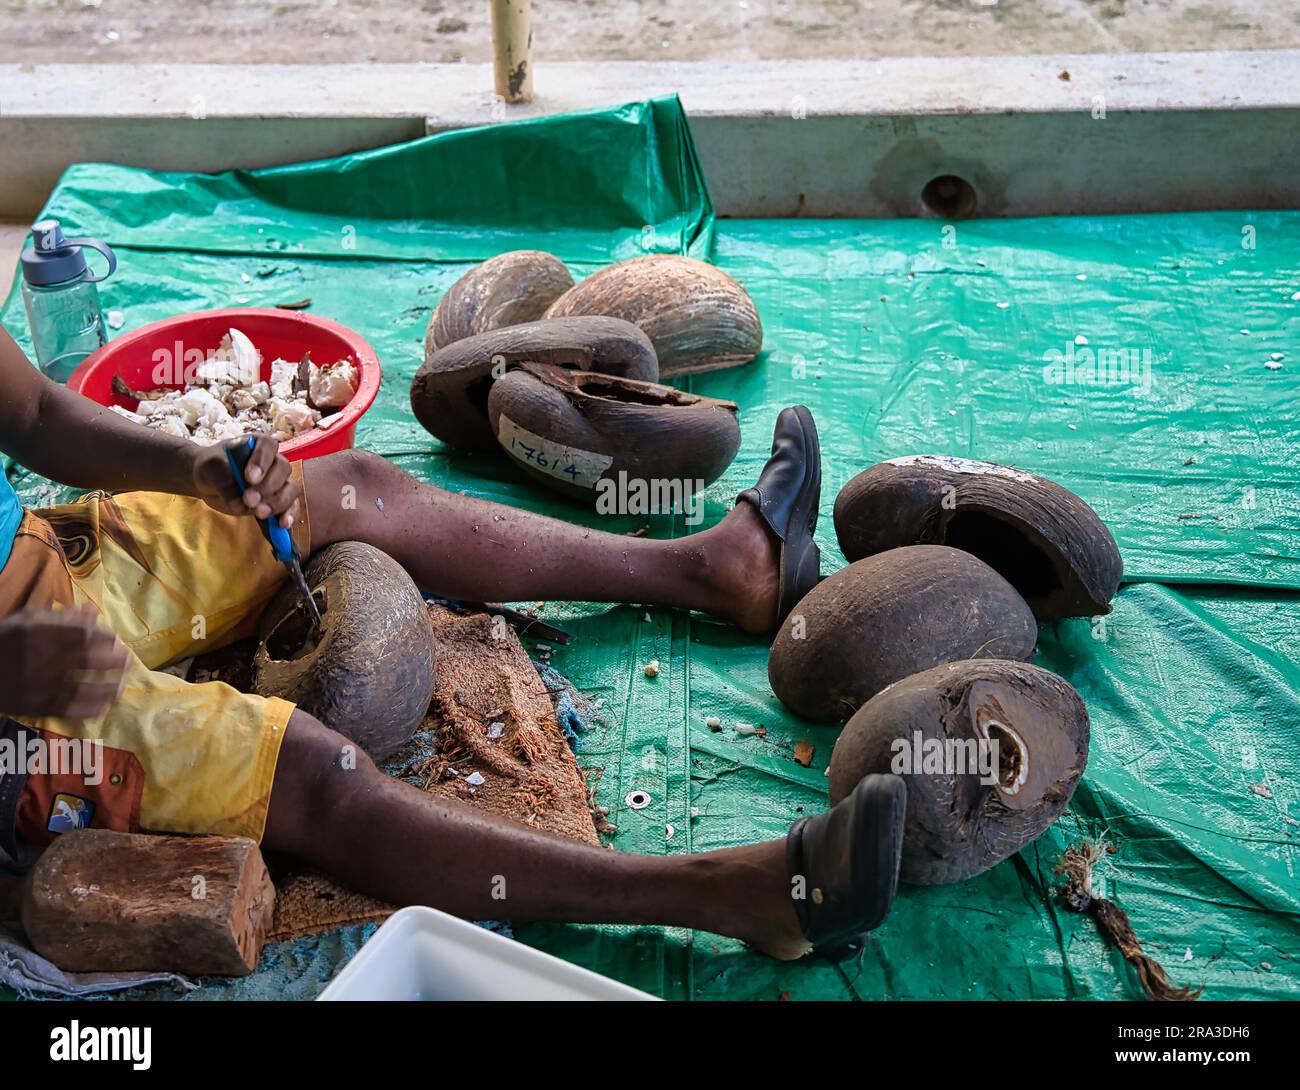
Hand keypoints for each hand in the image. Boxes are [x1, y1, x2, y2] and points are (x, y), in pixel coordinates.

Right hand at [0, 605, 129, 718]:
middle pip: (85, 660)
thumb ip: (62, 617)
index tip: (116, 639)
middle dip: (112, 660)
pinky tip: (104, 705)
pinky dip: (88, 709)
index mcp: (38, 634)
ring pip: (80, 688)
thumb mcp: (28, 621)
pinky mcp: (36, 706)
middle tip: (128, 660)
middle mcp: (40, 660)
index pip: (81, 635)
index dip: (104, 638)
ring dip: (106, 687)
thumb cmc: (5, 641)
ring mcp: (38, 686)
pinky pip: (67, 709)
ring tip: (122, 685)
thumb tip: (94, 610)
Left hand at [194, 435, 300, 526]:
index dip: (262, 461)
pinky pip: (290, 507)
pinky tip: (281, 524)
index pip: (269, 446)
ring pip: (290, 490)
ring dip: (277, 503)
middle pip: (283, 470)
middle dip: (268, 487)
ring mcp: (277, 482)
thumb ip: (225, 482)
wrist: (209, 482)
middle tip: (249, 499)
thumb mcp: (212, 468)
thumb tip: (239, 505)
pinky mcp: (277, 500)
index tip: (249, 478)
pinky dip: (288, 515)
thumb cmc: (212, 467)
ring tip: (260, 513)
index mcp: (258, 444)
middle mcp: (273, 461)